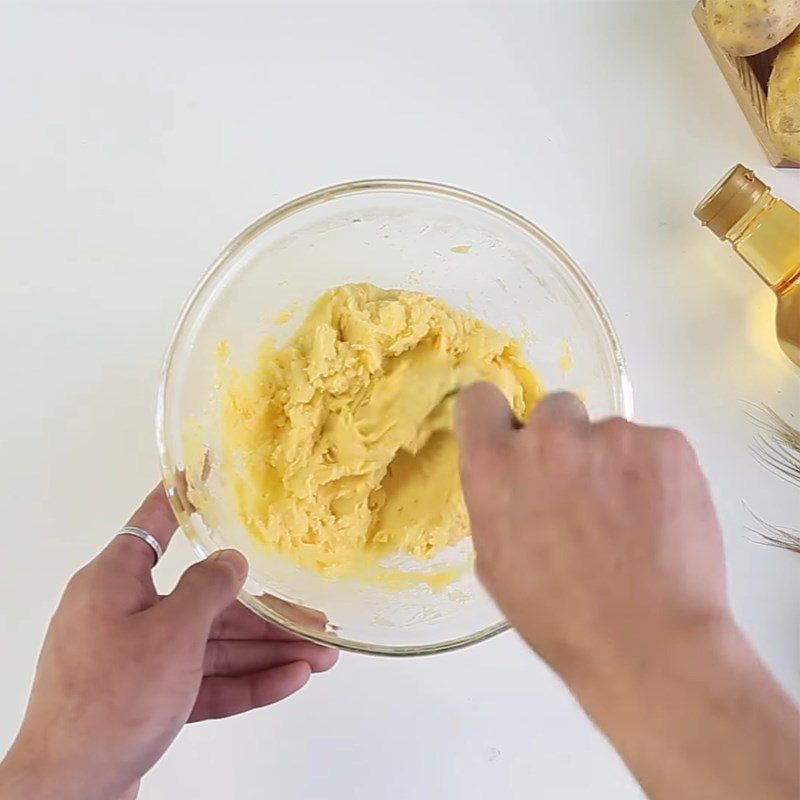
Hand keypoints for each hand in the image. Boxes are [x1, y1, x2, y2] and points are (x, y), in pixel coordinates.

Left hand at [0, 486, 336, 799]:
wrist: (70, 793)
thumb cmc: (109, 702)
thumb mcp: (170, 635)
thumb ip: (209, 590)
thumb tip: (233, 560)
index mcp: (116, 583)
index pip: (153, 526)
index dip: (182, 499)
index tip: (205, 475)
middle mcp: (127, 615)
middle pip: (207, 602)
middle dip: (265, 613)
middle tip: (314, 616)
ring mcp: (140, 660)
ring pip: (215, 645)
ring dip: (267, 651)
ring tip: (321, 655)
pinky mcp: (150, 699)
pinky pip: (206, 680)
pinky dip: (247, 681)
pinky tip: (290, 679)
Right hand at [455, 386, 726, 679]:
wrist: (649, 643)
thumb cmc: (560, 619)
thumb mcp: (497, 562)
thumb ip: (497, 501)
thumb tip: (513, 479)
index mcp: (494, 467)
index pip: (479, 400)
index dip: (493, 417)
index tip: (509, 435)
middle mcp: (548, 438)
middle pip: (553, 411)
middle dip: (563, 442)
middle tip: (583, 493)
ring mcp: (611, 436)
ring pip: (608, 435)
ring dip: (613, 463)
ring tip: (631, 522)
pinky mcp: (666, 443)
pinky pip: (653, 447)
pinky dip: (655, 474)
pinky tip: (660, 520)